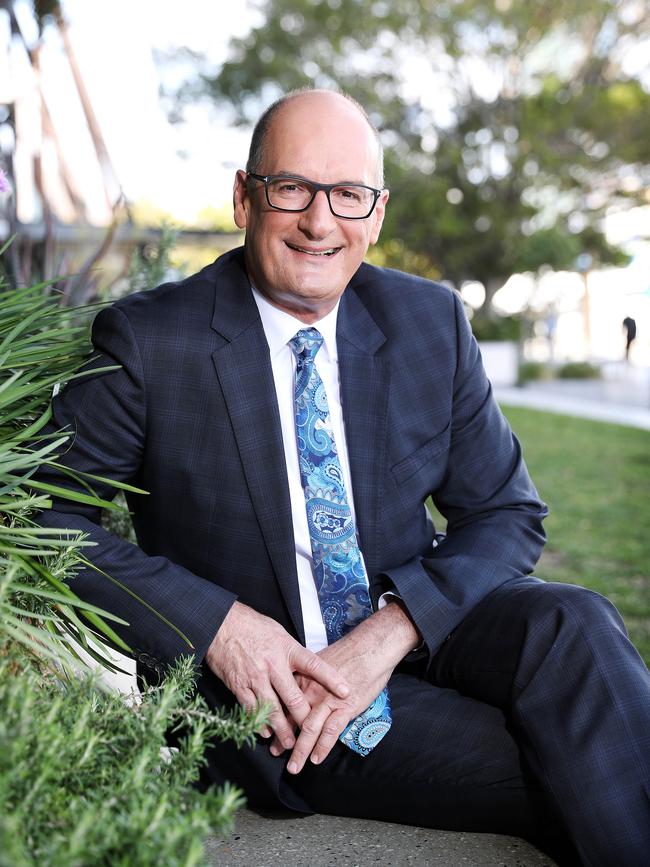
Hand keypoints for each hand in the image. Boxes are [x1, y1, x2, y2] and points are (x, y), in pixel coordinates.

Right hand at [205, 601, 349, 749]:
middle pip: (293, 697)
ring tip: (290, 743)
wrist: (222, 624)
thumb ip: (292, 653)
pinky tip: (266, 732)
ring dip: (282, 729)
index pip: (314, 665)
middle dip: (305, 719)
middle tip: (313, 733)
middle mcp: (273, 665)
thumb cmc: (252, 626)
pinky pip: (251, 709)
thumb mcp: (279, 634)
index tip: (345, 691)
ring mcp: (255, 677)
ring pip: (272, 709)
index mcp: (286, 649)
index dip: (330, 678)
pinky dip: (259, 723)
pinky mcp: (238, 685)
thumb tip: (306, 670)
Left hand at [278, 600, 420, 773]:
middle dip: (283, 739)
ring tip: (293, 767)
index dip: (276, 718)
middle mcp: (311, 690)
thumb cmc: (349, 652)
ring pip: (308, 729)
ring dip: (299, 751)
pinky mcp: (345, 707)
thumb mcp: (321, 662)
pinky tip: (316, 759)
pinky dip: (322, 748)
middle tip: (275, 752)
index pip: (285, 701)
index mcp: (303, 677)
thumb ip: (309, 676)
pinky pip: (330, 732)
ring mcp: (327, 700)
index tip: (270, 730)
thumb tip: (302, 686)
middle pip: (292, 719)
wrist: (370, 647)